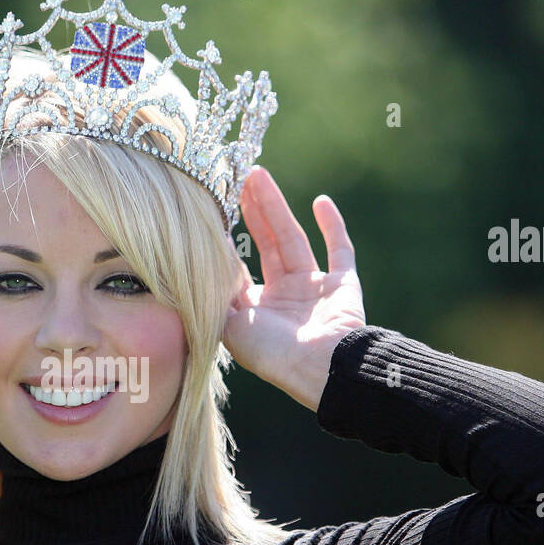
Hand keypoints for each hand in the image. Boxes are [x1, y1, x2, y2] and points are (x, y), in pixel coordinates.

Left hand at [223, 167, 366, 412]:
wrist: (321, 368)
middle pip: (264, 244)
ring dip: (276, 208)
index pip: (237, 266)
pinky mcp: (344, 284)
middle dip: (251, 211)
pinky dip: (333, 226)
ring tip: (259, 176)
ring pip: (292, 239)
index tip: (211, 207)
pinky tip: (320, 201)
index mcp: (254, 310)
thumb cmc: (271, 353)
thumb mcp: (228, 323)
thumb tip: (200, 254)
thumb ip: (215, 288)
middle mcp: (283, 297)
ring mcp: (314, 289)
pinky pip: (340, 250)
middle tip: (237, 178)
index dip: (225, 238)